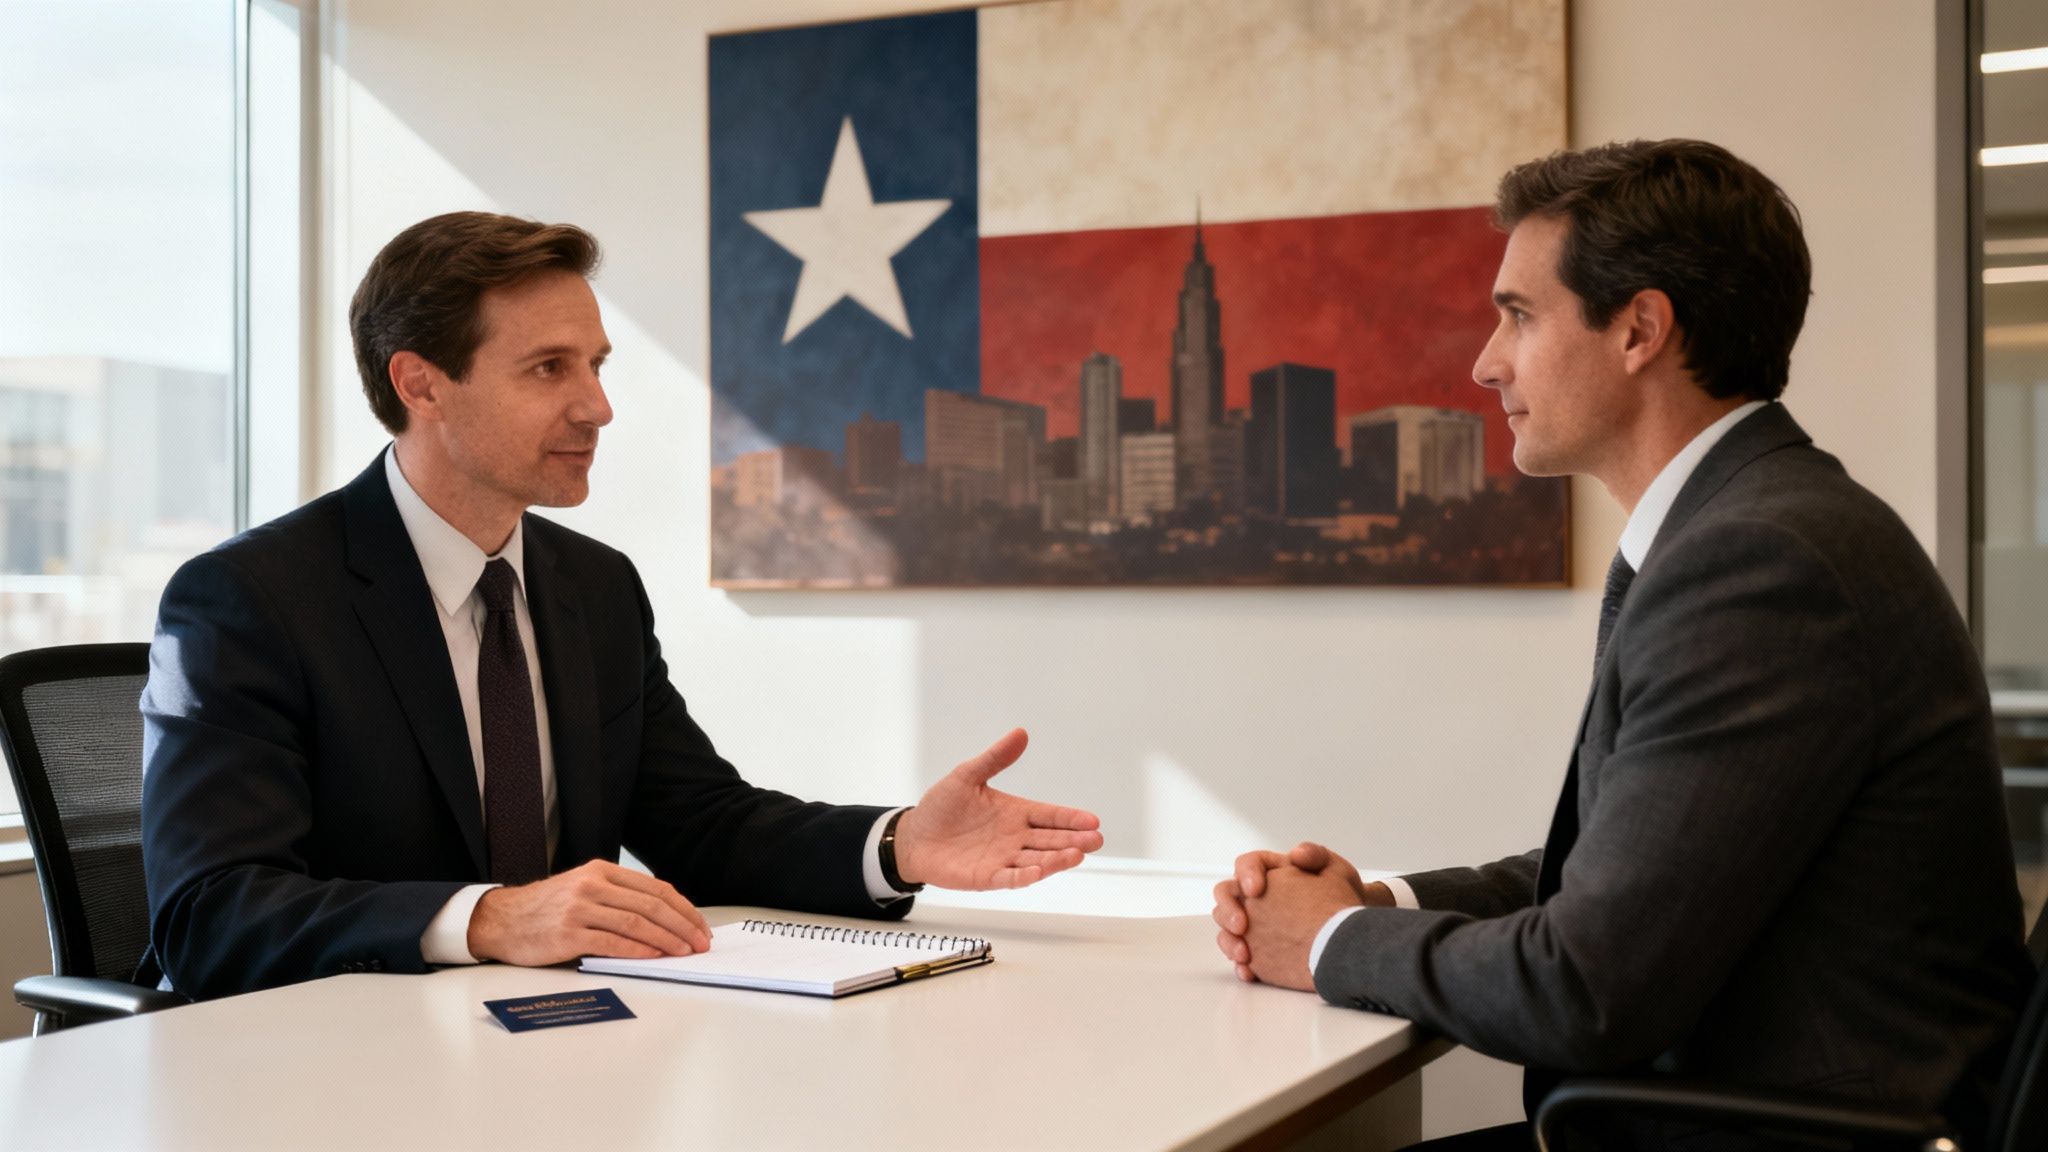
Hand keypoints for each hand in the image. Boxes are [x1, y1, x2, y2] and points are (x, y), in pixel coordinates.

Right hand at [467, 859, 711, 966]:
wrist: (501, 919)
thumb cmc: (546, 909)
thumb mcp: (583, 889)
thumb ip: (618, 898)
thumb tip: (664, 919)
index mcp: (601, 871)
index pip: (656, 889)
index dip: (683, 909)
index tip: (700, 926)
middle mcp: (592, 885)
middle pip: (651, 905)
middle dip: (683, 925)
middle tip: (701, 943)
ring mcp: (579, 909)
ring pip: (636, 923)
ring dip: (667, 940)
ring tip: (684, 952)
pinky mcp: (568, 933)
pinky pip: (612, 942)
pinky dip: (638, 950)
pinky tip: (654, 957)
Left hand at [892, 728, 1103, 889]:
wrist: (914, 836)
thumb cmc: (941, 807)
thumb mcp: (967, 776)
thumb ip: (995, 758)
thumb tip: (1020, 733)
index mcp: (1015, 813)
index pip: (1050, 815)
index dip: (1071, 818)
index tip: (1092, 820)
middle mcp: (1015, 838)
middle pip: (1051, 840)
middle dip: (1074, 841)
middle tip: (1095, 840)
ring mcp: (1003, 859)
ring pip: (1037, 860)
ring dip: (1056, 860)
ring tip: (1076, 856)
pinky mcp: (987, 877)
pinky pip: (1009, 878)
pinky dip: (1024, 877)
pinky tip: (1038, 872)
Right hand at [1213, 842, 1391, 986]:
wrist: (1350, 931)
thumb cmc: (1340, 896)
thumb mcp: (1334, 870)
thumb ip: (1315, 855)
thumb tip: (1296, 854)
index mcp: (1268, 871)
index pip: (1246, 865)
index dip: (1245, 875)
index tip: (1256, 890)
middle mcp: (1254, 897)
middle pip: (1226, 896)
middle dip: (1228, 910)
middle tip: (1242, 925)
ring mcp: (1253, 925)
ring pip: (1226, 929)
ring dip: (1229, 941)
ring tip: (1244, 954)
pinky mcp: (1258, 951)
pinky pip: (1240, 958)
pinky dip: (1241, 966)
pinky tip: (1249, 972)